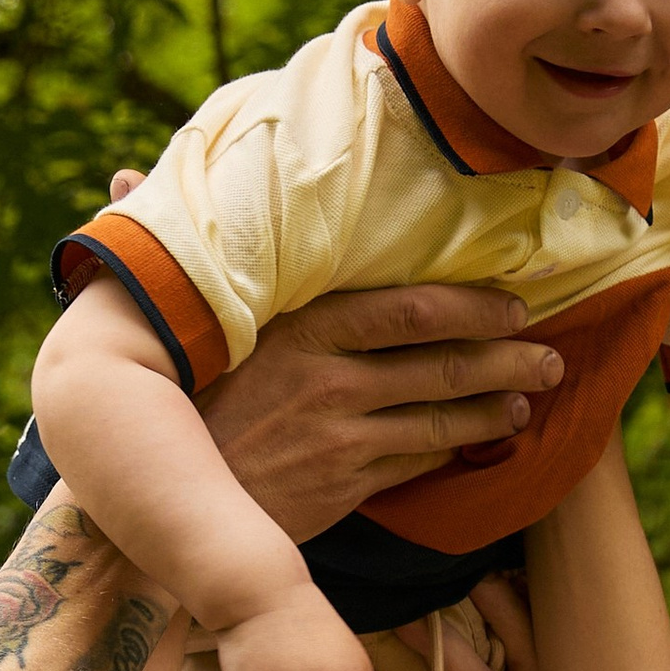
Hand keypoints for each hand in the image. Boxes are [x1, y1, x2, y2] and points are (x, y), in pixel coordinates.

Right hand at [95, 161, 566, 541]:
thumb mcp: (172, 316)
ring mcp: (339, 437)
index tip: (513, 304)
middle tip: (551, 353)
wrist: (156, 493)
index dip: (473, 307)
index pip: (410, 309)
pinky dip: (458, 448)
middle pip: (441, 364)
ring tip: (532, 393)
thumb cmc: (170, 395)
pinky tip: (488, 437)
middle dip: (506, 358)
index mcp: (300, 327)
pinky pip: (416, 462)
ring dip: (494, 405)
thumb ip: (177, 250)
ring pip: (439, 418)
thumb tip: (118, 176)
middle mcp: (328, 380)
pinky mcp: (341, 488)